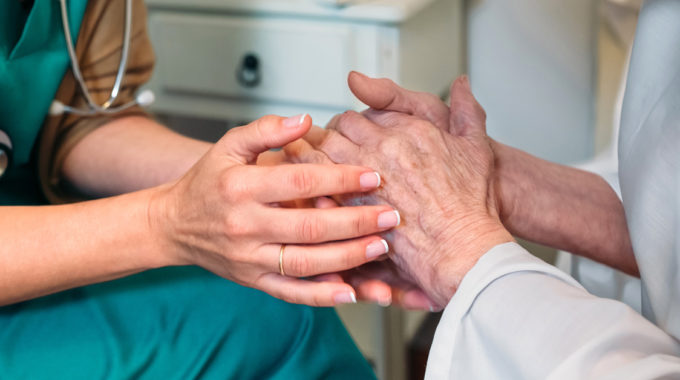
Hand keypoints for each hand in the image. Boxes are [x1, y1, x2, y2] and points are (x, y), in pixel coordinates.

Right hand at [150, 114, 401, 306]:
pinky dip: (321, 295)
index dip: (339, 178)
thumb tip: (304, 120)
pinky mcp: (254, 280)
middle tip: (391, 215)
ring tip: (381, 247)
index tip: (373, 176)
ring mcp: (249, 258)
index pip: (298, 182)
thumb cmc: (207, 182)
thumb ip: (266, 130)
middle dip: (356, 221)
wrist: (174, 225)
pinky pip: (290, 292)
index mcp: (241, 187)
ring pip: (305, 262)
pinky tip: (350, 292)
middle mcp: (245, 225)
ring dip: (348, 257)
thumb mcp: (229, 145)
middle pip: (309, 227)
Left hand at [318, 77, 513, 307]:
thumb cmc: (471, 204)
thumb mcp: (475, 147)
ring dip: (312, 154)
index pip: (362, 114)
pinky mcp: (354, 206)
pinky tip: (306, 189)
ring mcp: (366, 177)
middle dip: (329, 135)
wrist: (464, 246)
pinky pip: (320, 185)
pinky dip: (309, 182)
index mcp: (408, 130)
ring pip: (324, 151)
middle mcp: (385, 148)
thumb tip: (461, 82)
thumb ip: (465, 109)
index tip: (346, 133)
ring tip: (304, 162)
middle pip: (339, 129)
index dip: (349, 124)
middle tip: (322, 145)